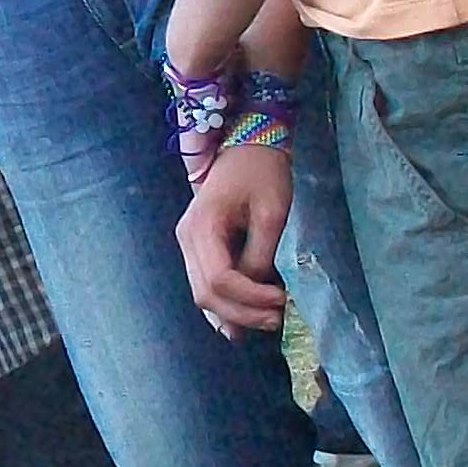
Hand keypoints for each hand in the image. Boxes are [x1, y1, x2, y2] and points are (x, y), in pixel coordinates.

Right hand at [176, 140, 293, 337]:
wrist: (247, 146)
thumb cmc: (262, 172)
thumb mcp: (271, 212)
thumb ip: (260, 253)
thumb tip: (257, 290)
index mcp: (202, 225)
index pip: (219, 279)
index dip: (249, 298)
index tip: (280, 300)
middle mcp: (186, 238)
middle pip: (205, 294)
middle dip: (241, 313)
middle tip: (276, 319)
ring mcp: (188, 244)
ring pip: (203, 294)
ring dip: (234, 313)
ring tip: (267, 320)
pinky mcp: (197, 247)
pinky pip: (205, 284)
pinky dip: (224, 304)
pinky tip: (244, 319)